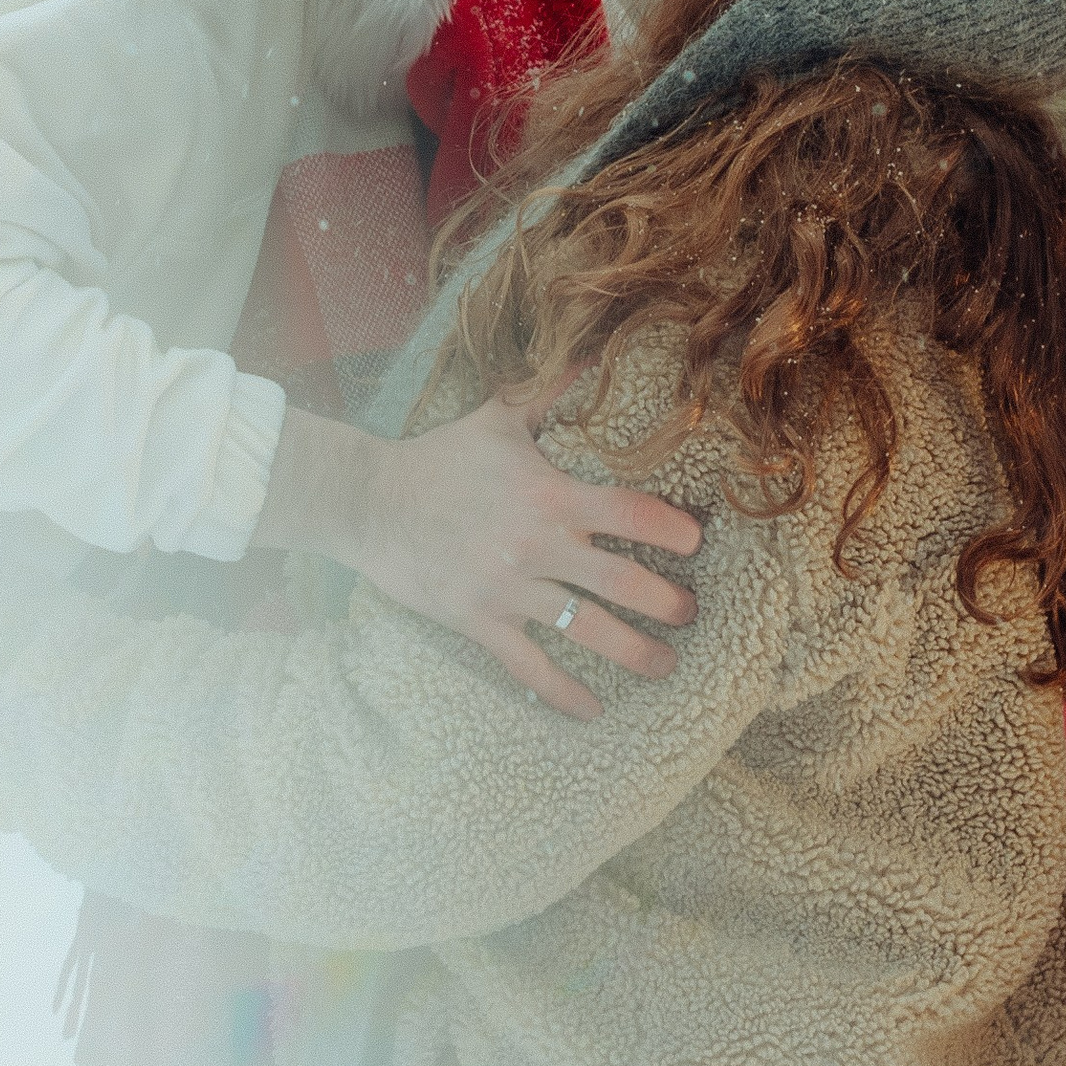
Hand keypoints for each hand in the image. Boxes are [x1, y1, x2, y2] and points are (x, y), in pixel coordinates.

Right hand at [253, 397, 699, 717]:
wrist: (368, 500)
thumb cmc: (439, 457)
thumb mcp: (497, 417)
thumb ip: (550, 391)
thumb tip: (592, 352)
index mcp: (549, 494)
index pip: (630, 513)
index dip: (672, 529)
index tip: (697, 542)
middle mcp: (536, 545)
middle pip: (622, 583)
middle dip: (667, 604)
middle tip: (692, 616)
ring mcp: (508, 588)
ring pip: (585, 631)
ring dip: (634, 654)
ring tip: (665, 666)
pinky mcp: (478, 621)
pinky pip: (529, 667)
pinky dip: (563, 694)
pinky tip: (592, 712)